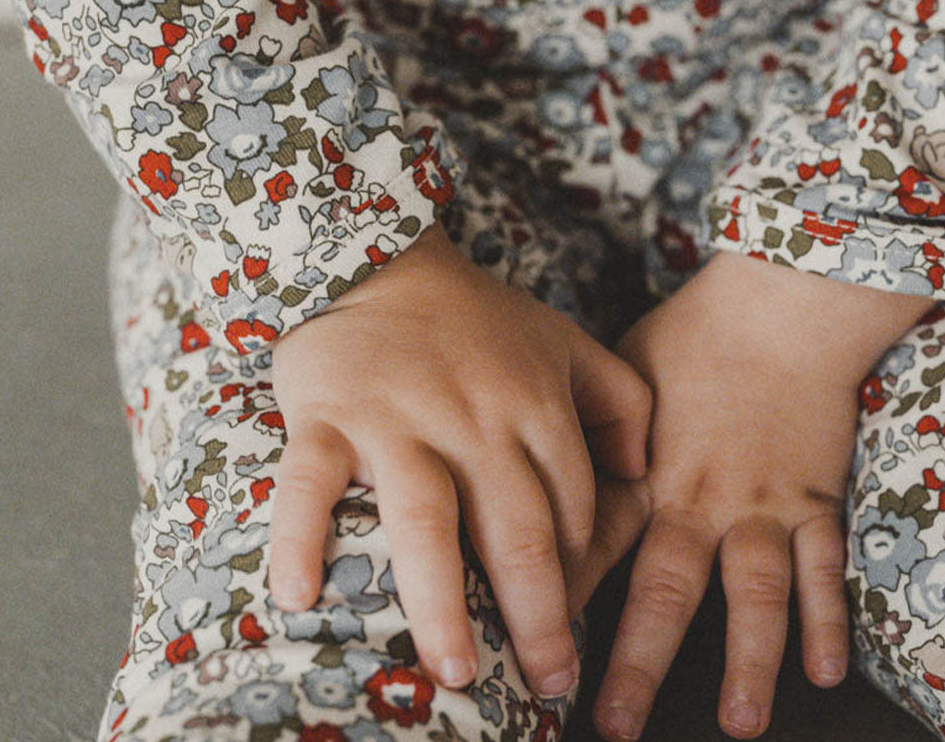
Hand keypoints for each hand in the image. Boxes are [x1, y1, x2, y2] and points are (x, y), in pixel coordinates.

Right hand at [266, 223, 652, 698]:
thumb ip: (621, 400)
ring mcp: (396, 419)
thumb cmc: (477, 315)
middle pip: (514, 530)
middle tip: (546, 687)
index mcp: (533, 405)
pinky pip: (308, 483)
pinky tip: (301, 598)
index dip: (582, 580)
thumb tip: (644, 474)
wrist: (381, 257)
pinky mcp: (327, 415)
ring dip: (440, 601)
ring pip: (424, 519)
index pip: (571, 510)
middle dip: (538, 616)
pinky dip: (300, 538)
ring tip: (454, 671)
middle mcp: (472, 419)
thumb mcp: (565, 341)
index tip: (578, 638)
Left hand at [588, 252, 931, 739]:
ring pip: (753, 594)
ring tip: (737, 722)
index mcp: (645, 468)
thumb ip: (593, 427)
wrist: (777, 306)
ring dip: (747, 660)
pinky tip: (826, 669)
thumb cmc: (692, 333)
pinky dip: (828, 619)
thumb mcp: (620, 368)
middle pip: (665, 590)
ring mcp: (763, 505)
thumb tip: (550, 465)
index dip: (560, 598)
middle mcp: (700, 498)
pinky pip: (824, 569)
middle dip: (637, 663)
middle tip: (612, 723)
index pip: (593, 545)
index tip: (534, 646)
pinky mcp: (815, 501)